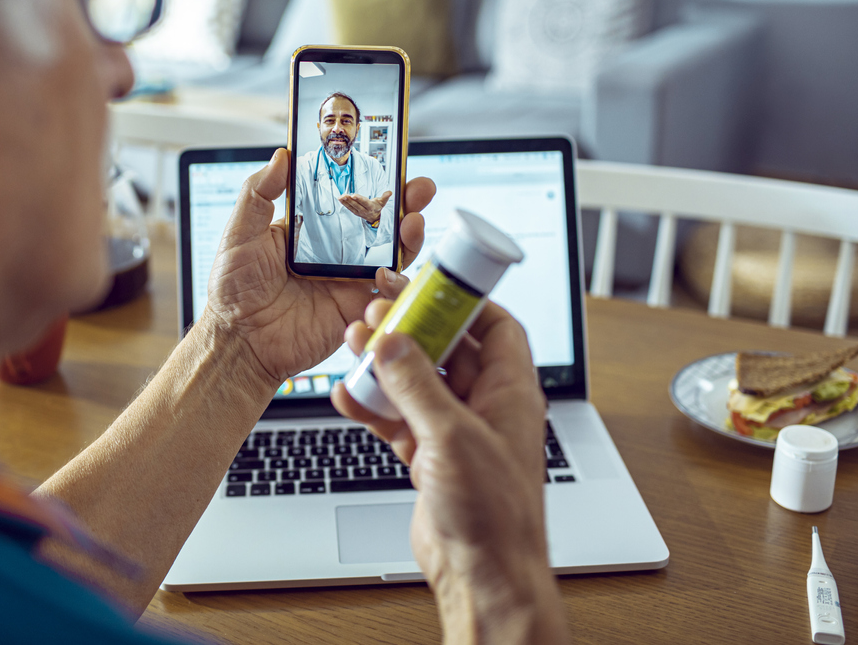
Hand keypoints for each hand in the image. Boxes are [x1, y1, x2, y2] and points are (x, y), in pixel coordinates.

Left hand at [202, 149, 434, 391]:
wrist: (240, 342)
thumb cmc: (233, 290)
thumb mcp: (240, 233)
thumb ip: (258, 193)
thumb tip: (280, 155)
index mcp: (312, 228)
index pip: (348, 196)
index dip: (372, 179)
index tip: (389, 161)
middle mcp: (336, 251)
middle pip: (380, 221)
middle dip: (405, 201)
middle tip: (418, 186)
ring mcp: (349, 279)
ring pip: (393, 253)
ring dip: (410, 234)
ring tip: (413, 220)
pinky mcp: (356, 308)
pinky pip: (387, 293)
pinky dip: (398, 279)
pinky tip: (390, 269)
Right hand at [332, 301, 570, 644]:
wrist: (483, 574)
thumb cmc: (494, 512)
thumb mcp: (452, 436)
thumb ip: (418, 385)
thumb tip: (392, 342)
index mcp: (510, 392)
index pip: (495, 326)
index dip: (464, 300)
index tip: (428, 283)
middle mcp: (485, 406)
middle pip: (448, 349)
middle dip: (411, 328)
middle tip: (376, 309)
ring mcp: (456, 432)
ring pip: (417, 382)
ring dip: (385, 364)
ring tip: (353, 343)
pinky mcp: (430, 457)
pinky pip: (399, 418)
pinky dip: (373, 406)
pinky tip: (347, 394)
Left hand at [338, 190, 391, 223]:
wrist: (375, 218)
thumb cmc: (378, 207)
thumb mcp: (383, 202)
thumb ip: (385, 196)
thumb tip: (390, 192)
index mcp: (371, 207)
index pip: (365, 202)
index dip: (359, 199)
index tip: (354, 195)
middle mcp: (364, 210)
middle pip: (356, 205)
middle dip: (350, 200)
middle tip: (345, 195)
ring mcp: (359, 212)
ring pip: (351, 207)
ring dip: (345, 202)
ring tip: (341, 196)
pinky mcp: (355, 212)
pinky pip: (349, 208)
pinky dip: (344, 203)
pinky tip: (340, 199)